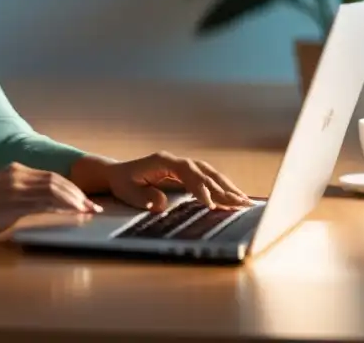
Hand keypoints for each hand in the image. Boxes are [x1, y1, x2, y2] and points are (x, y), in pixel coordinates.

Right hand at [0, 162, 102, 241]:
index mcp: (14, 170)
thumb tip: (45, 205)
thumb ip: (21, 197)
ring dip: (75, 199)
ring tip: (88, 210)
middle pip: (56, 180)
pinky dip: (64, 205)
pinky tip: (74, 212)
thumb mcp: (0, 197)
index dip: (70, 188)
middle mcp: (17, 173)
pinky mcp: (14, 200)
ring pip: (54, 187)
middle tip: (93, 206)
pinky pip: (45, 200)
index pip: (50, 176)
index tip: (84, 200)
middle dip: (78, 193)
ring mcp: (15, 185)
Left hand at [105, 151, 251, 210]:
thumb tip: (162, 204)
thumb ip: (144, 198)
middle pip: (204, 171)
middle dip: (223, 188)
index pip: (187, 171)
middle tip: (241, 203)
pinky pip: (207, 178)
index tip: (210, 203)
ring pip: (210, 173)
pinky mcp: (185, 173)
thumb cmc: (123, 183)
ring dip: (227, 187)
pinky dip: (222, 187)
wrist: (118, 174)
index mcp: (163, 161)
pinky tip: (234, 197)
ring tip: (245, 202)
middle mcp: (176, 160)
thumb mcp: (128, 192)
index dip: (200, 186)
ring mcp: (182, 165)